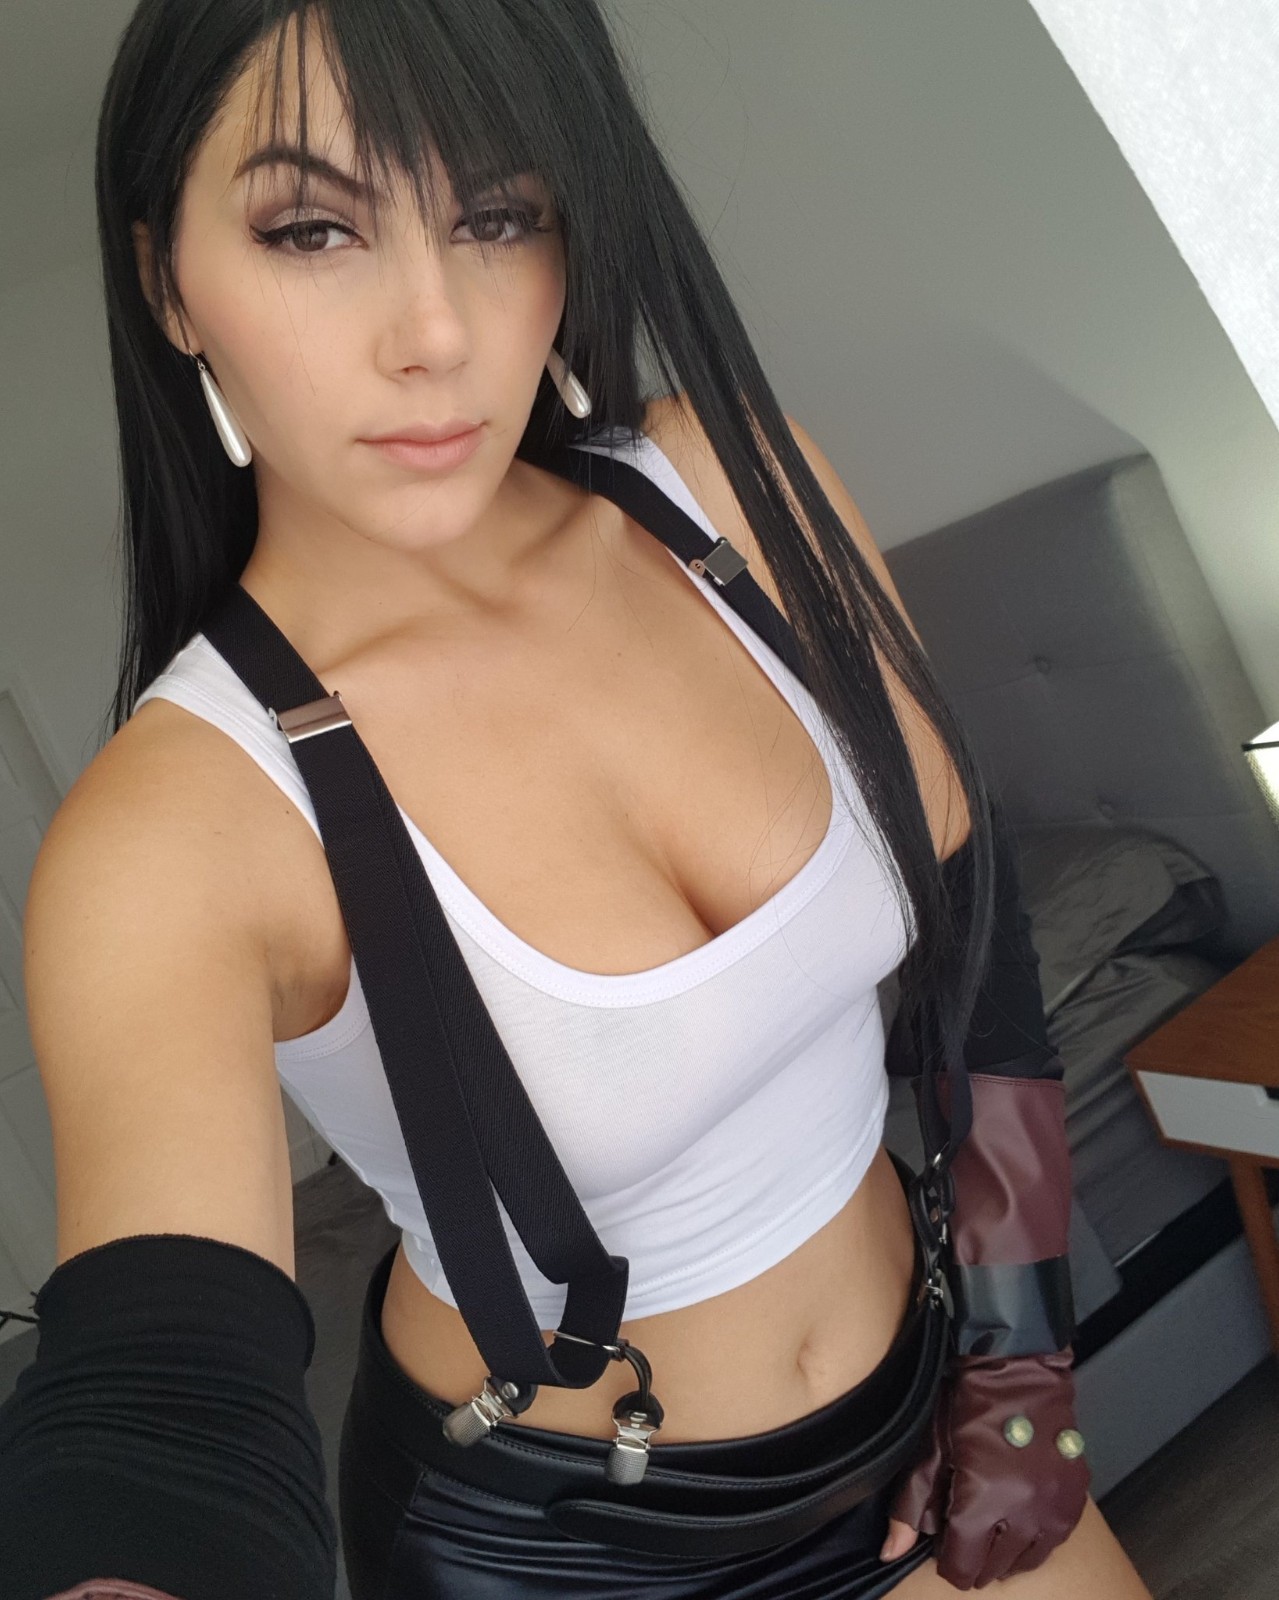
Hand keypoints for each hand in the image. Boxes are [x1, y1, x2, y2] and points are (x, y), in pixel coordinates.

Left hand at [882, 1349, 1089, 1588]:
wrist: (1016, 1365)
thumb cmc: (967, 1402)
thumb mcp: (929, 1450)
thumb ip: (909, 1507)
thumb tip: (889, 1553)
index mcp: (982, 1501)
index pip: (963, 1566)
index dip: (949, 1562)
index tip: (944, 1547)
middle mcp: (1023, 1511)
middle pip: (994, 1567)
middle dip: (975, 1557)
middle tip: (964, 1534)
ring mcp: (1053, 1506)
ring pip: (1026, 1561)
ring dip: (1005, 1554)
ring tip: (990, 1533)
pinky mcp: (1074, 1496)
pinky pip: (1055, 1540)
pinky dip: (1035, 1540)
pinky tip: (1019, 1524)